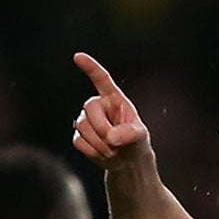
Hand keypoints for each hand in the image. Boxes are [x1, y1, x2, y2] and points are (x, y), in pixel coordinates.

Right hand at [71, 52, 151, 171]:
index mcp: (114, 99)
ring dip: (100, 143)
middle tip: (116, 142)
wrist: (127, 162)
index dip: (90, 67)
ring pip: (82, 127)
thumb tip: (111, 137)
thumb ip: (129, 134)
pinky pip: (79, 142)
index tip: (78, 56)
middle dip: (102, 127)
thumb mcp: (140, 137)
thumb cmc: (136, 143)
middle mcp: (99, 106)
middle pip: (89, 107)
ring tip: (113, 148)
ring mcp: (87, 120)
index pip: (101, 79)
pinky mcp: (79, 135)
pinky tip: (103, 153)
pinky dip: (93, 152)